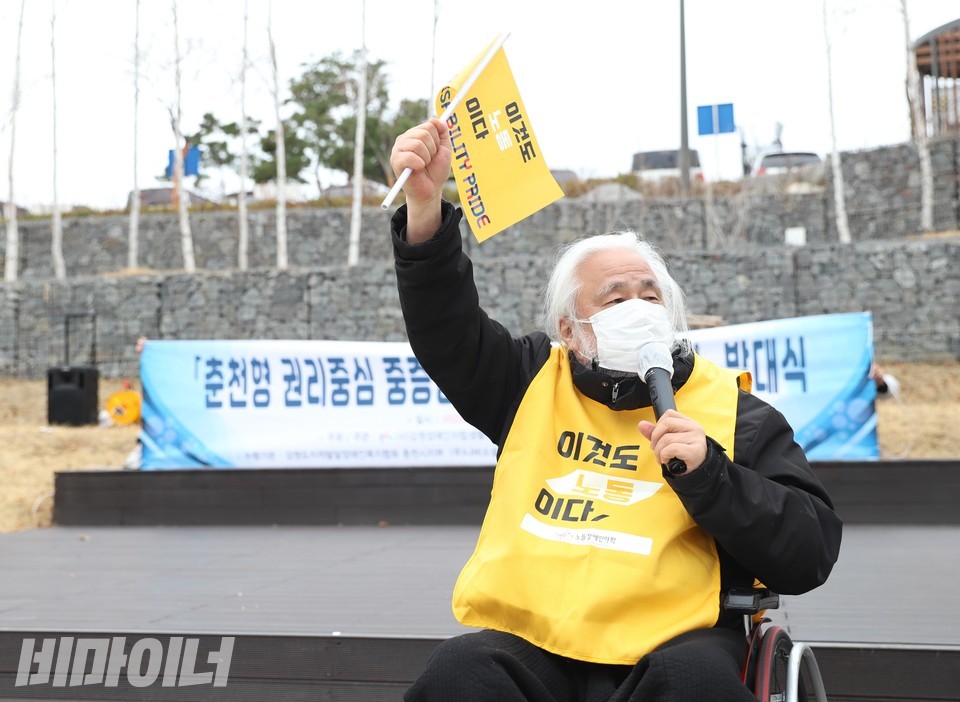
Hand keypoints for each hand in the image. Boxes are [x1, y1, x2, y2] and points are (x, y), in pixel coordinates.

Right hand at [390, 118, 451, 242]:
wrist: (431, 190)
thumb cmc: (436, 171)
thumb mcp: (445, 149)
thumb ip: (443, 132)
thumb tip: (435, 119)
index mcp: (415, 134)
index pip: (430, 126)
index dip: (437, 141)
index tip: (435, 152)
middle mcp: (405, 139)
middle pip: (424, 133)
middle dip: (432, 150)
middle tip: (429, 161)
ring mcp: (398, 149)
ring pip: (418, 144)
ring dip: (426, 158)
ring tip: (423, 166)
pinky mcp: (395, 161)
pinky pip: (410, 156)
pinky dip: (419, 164)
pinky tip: (417, 170)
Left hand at [638, 410, 707, 473]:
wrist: (696, 473)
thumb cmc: (683, 457)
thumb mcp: (668, 442)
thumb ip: (655, 432)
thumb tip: (642, 424)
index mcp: (689, 423)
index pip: (669, 414)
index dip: (658, 425)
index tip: (658, 437)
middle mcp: (694, 428)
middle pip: (667, 423)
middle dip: (655, 437)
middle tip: (656, 448)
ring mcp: (696, 439)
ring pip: (667, 438)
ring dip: (658, 451)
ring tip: (662, 457)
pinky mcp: (695, 451)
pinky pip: (671, 448)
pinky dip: (664, 455)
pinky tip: (667, 460)